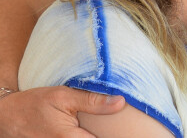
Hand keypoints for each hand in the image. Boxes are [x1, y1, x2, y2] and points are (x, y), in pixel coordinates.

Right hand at [0, 86, 124, 136]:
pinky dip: (83, 135)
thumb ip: (93, 101)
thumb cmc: (35, 104)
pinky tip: (86, 128)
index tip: (130, 130)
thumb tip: (120, 102)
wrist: (8, 116)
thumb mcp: (64, 96)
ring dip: (93, 134)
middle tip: (115, 123)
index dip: (114, 135)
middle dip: (103, 134)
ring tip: (99, 125)